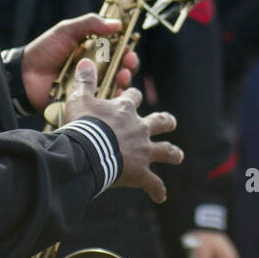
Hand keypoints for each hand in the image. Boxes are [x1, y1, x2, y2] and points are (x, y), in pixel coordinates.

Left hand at [21, 14, 138, 108]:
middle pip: (120, 69)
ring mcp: (91, 87)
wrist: (24, 75)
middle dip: (129, 66)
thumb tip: (117, 24)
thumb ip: (90, 24)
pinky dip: (112, 100)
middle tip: (129, 64)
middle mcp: (95, 69)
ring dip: (123, 81)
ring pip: (115, 86)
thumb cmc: (44, 51)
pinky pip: (102, 104)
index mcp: (93, 52)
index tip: (130, 50)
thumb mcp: (66, 30)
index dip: (127, 51)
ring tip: (122, 78)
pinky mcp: (85, 102)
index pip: (117, 51)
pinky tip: (115, 96)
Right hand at [63, 58, 180, 202]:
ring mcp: (143, 151)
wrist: (87, 152)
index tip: (133, 96)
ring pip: (165, 151)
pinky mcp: (140, 172)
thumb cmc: (82, 125)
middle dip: (166, 121)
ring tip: (179, 156)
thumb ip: (84, 81)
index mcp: (125, 111)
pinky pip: (153, 183)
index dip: (133, 97)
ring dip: (173, 153)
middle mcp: (139, 128)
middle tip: (172, 122)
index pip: (133, 98)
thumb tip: (85, 61)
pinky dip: (157, 190)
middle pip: (160, 121)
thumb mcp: (79, 99)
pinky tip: (161, 196)